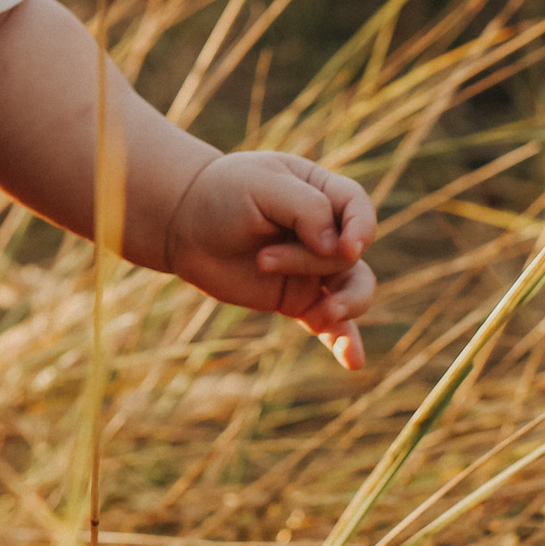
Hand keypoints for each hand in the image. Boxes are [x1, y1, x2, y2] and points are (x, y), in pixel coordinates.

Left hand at [160, 151, 376, 369]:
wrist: (183, 225)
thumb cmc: (220, 194)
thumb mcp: (259, 186)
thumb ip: (305, 208)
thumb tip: (342, 250)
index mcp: (320, 190)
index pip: (358, 207)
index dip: (361, 228)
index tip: (347, 248)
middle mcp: (324, 231)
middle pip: (347, 254)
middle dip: (311, 261)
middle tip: (263, 260)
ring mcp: (314, 268)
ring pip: (354, 289)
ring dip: (345, 305)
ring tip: (318, 316)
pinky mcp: (298, 299)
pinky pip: (332, 324)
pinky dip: (345, 341)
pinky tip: (352, 360)